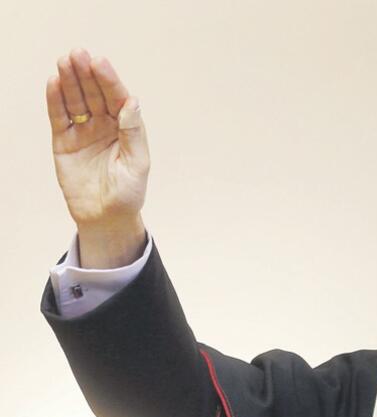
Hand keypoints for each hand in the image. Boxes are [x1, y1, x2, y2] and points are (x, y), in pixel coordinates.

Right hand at [46, 48, 148, 266]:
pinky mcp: (64, 141)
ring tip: (64, 62)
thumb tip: (132, 102)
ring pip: (75, 100)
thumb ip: (133, 132)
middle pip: (94, 93)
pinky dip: (55, 100)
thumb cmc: (128, 193)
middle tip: (78, 53)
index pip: (117, 98)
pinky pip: (59, 117)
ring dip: (70, 80)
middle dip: (86, 73)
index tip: (100, 62)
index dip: (109, 80)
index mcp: (126, 128)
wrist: (105, 217)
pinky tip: (54, 83)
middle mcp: (105, 125)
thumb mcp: (137, 164)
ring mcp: (83, 131)